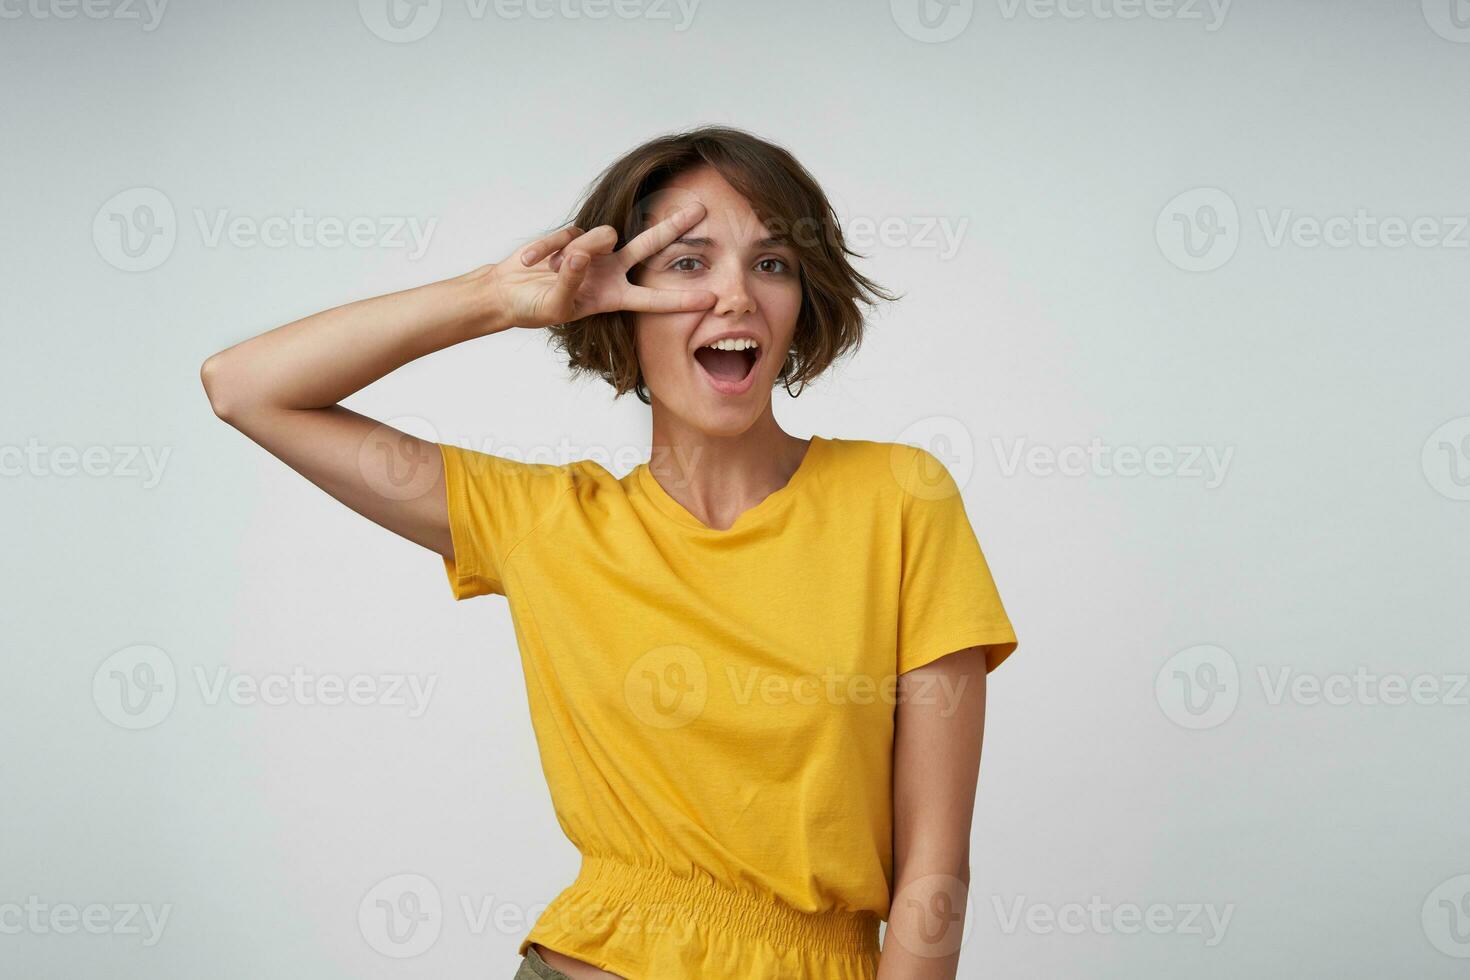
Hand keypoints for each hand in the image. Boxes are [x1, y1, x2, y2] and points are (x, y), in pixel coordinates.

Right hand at [488, 202, 716, 329]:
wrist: (508, 292)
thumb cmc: (535, 307)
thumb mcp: (555, 305)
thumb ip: (570, 280)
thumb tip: (580, 255)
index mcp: (614, 296)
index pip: (654, 298)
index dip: (681, 299)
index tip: (711, 298)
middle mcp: (611, 271)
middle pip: (648, 244)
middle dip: (674, 226)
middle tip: (700, 209)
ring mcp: (593, 251)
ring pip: (600, 237)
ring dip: (575, 253)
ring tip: (550, 271)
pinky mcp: (572, 235)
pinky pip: (567, 235)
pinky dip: (546, 250)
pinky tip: (533, 262)